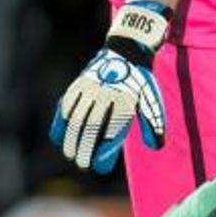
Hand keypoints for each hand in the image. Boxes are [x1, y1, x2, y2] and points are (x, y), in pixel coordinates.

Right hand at [49, 0, 170, 173]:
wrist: (127, 51)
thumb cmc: (140, 83)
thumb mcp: (151, 101)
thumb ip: (153, 124)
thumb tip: (156, 147)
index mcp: (124, 101)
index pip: (111, 131)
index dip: (103, 150)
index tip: (98, 165)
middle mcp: (106, 94)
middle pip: (92, 126)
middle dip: (84, 148)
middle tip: (82, 164)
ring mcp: (90, 88)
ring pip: (77, 117)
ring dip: (71, 137)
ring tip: (69, 154)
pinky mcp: (80, 83)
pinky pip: (67, 104)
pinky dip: (62, 120)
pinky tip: (59, 135)